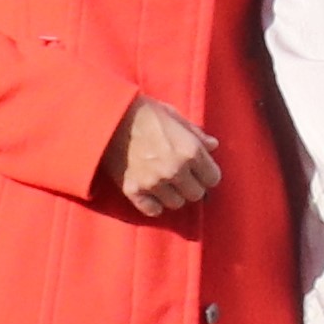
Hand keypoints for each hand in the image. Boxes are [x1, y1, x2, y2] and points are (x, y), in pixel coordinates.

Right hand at [108, 96, 219, 216]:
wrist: (110, 118)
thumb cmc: (146, 113)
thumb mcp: (177, 117)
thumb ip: (197, 135)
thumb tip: (213, 146)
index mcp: (191, 151)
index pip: (213, 178)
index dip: (207, 175)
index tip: (200, 172)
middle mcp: (175, 170)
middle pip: (196, 194)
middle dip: (192, 187)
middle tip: (183, 179)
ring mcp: (153, 182)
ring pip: (176, 204)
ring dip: (174, 196)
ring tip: (167, 185)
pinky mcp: (133, 190)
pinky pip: (152, 210)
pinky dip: (154, 205)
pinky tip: (152, 195)